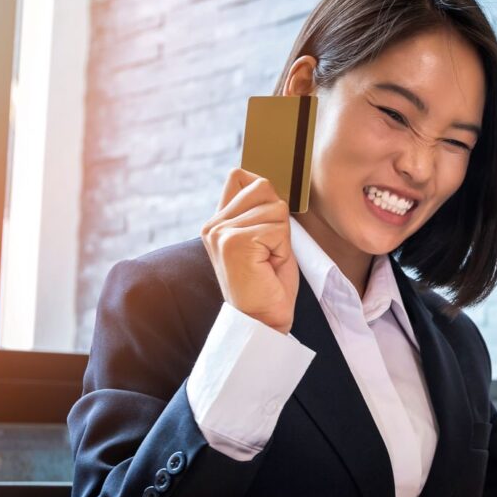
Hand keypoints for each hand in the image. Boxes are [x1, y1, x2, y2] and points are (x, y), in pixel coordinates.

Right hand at [201, 168, 298, 332]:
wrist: (262, 321)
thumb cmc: (268, 283)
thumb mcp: (261, 239)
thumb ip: (257, 211)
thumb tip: (268, 182)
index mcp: (216, 222)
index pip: (240, 176)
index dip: (262, 192)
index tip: (267, 227)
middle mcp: (213, 225)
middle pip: (263, 187)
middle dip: (278, 219)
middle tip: (270, 251)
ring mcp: (222, 233)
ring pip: (275, 207)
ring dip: (282, 237)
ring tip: (269, 260)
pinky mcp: (235, 242)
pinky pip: (278, 227)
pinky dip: (283, 247)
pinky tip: (269, 265)